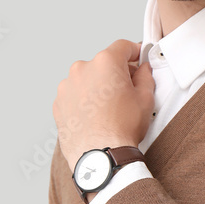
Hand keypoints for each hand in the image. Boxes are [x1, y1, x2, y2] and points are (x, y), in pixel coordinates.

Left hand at [53, 39, 153, 171]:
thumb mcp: (145, 99)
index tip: (137, 59)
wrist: (99, 157)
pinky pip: (75, 94)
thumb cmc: (120, 129)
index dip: (134, 52)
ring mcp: (67, 86)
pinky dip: (84, 100)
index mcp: (105, 62)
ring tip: (109, 109)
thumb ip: (145, 77)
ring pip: (88, 79)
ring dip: (98, 87)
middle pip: (103, 63)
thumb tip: (143, 70)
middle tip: (126, 91)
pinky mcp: (58, 102)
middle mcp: (82, 69)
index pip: (122, 46)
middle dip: (115, 73)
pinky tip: (95, 116)